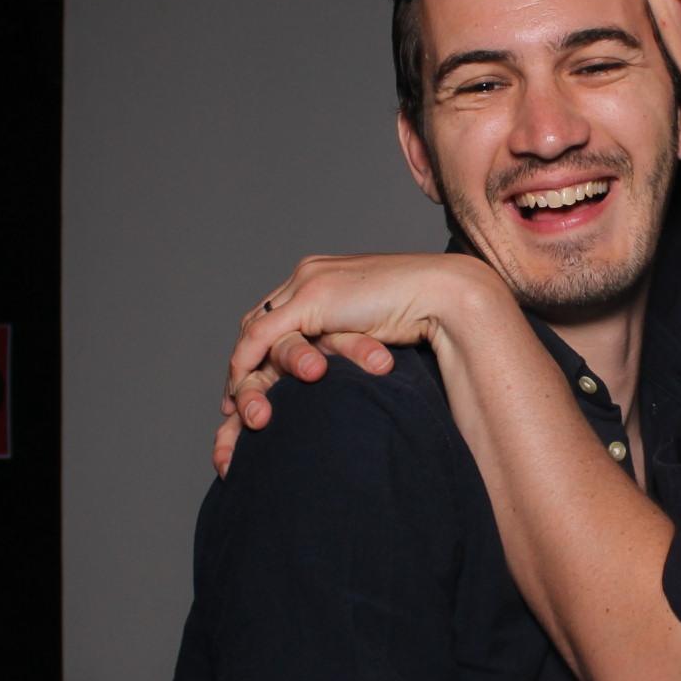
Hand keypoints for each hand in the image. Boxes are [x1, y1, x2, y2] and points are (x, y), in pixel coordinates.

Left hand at [212, 253, 491, 473]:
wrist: (446, 294)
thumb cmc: (427, 315)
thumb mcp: (376, 329)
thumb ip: (351, 337)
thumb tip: (345, 366)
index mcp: (325, 276)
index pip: (279, 314)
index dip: (262, 352)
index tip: (256, 386)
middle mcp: (309, 273)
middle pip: (259, 321)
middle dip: (244, 365)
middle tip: (233, 404)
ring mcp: (309, 281)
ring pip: (255, 330)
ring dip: (243, 373)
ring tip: (239, 407)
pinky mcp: (312, 297)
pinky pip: (264, 335)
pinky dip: (247, 365)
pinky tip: (244, 394)